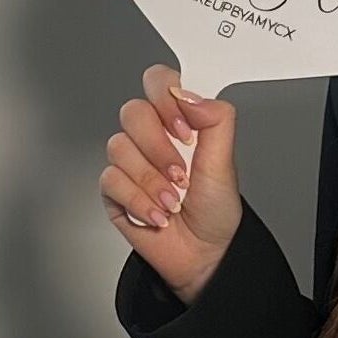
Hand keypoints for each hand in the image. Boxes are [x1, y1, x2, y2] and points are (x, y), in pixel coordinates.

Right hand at [100, 65, 242, 303]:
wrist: (203, 255)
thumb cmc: (215, 211)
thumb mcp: (225, 161)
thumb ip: (215, 119)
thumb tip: (188, 94)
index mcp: (178, 121)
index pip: (158, 82)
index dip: (165, 98)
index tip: (184, 129)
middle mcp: (151, 137)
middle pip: (133, 112)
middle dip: (158, 147)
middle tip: (181, 172)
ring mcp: (130, 162)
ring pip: (119, 148)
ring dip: (151, 181)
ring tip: (173, 201)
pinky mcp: (114, 190)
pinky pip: (111, 180)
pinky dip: (139, 201)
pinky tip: (157, 214)